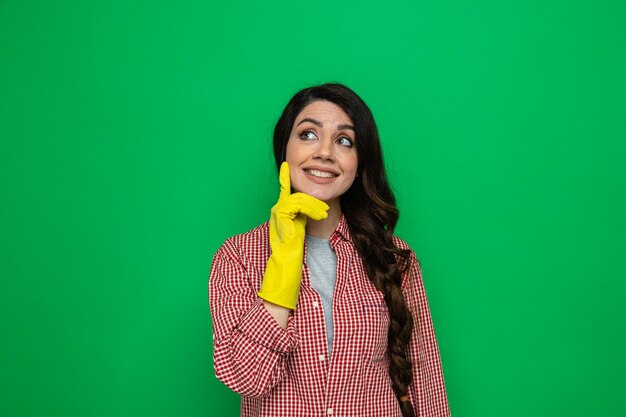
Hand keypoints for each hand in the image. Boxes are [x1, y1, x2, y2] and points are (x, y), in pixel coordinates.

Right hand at [257, 162, 328, 309]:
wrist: (287, 262)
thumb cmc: (295, 247)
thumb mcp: (302, 226)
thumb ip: (305, 214)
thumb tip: (318, 207)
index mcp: (282, 210)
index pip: (285, 189)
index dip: (285, 177)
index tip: (286, 165)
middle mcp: (277, 208)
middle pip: (298, 193)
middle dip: (314, 200)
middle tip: (326, 210)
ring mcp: (277, 211)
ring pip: (300, 198)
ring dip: (316, 205)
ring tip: (325, 215)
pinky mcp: (280, 215)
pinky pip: (299, 204)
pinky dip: (312, 208)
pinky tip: (320, 216)